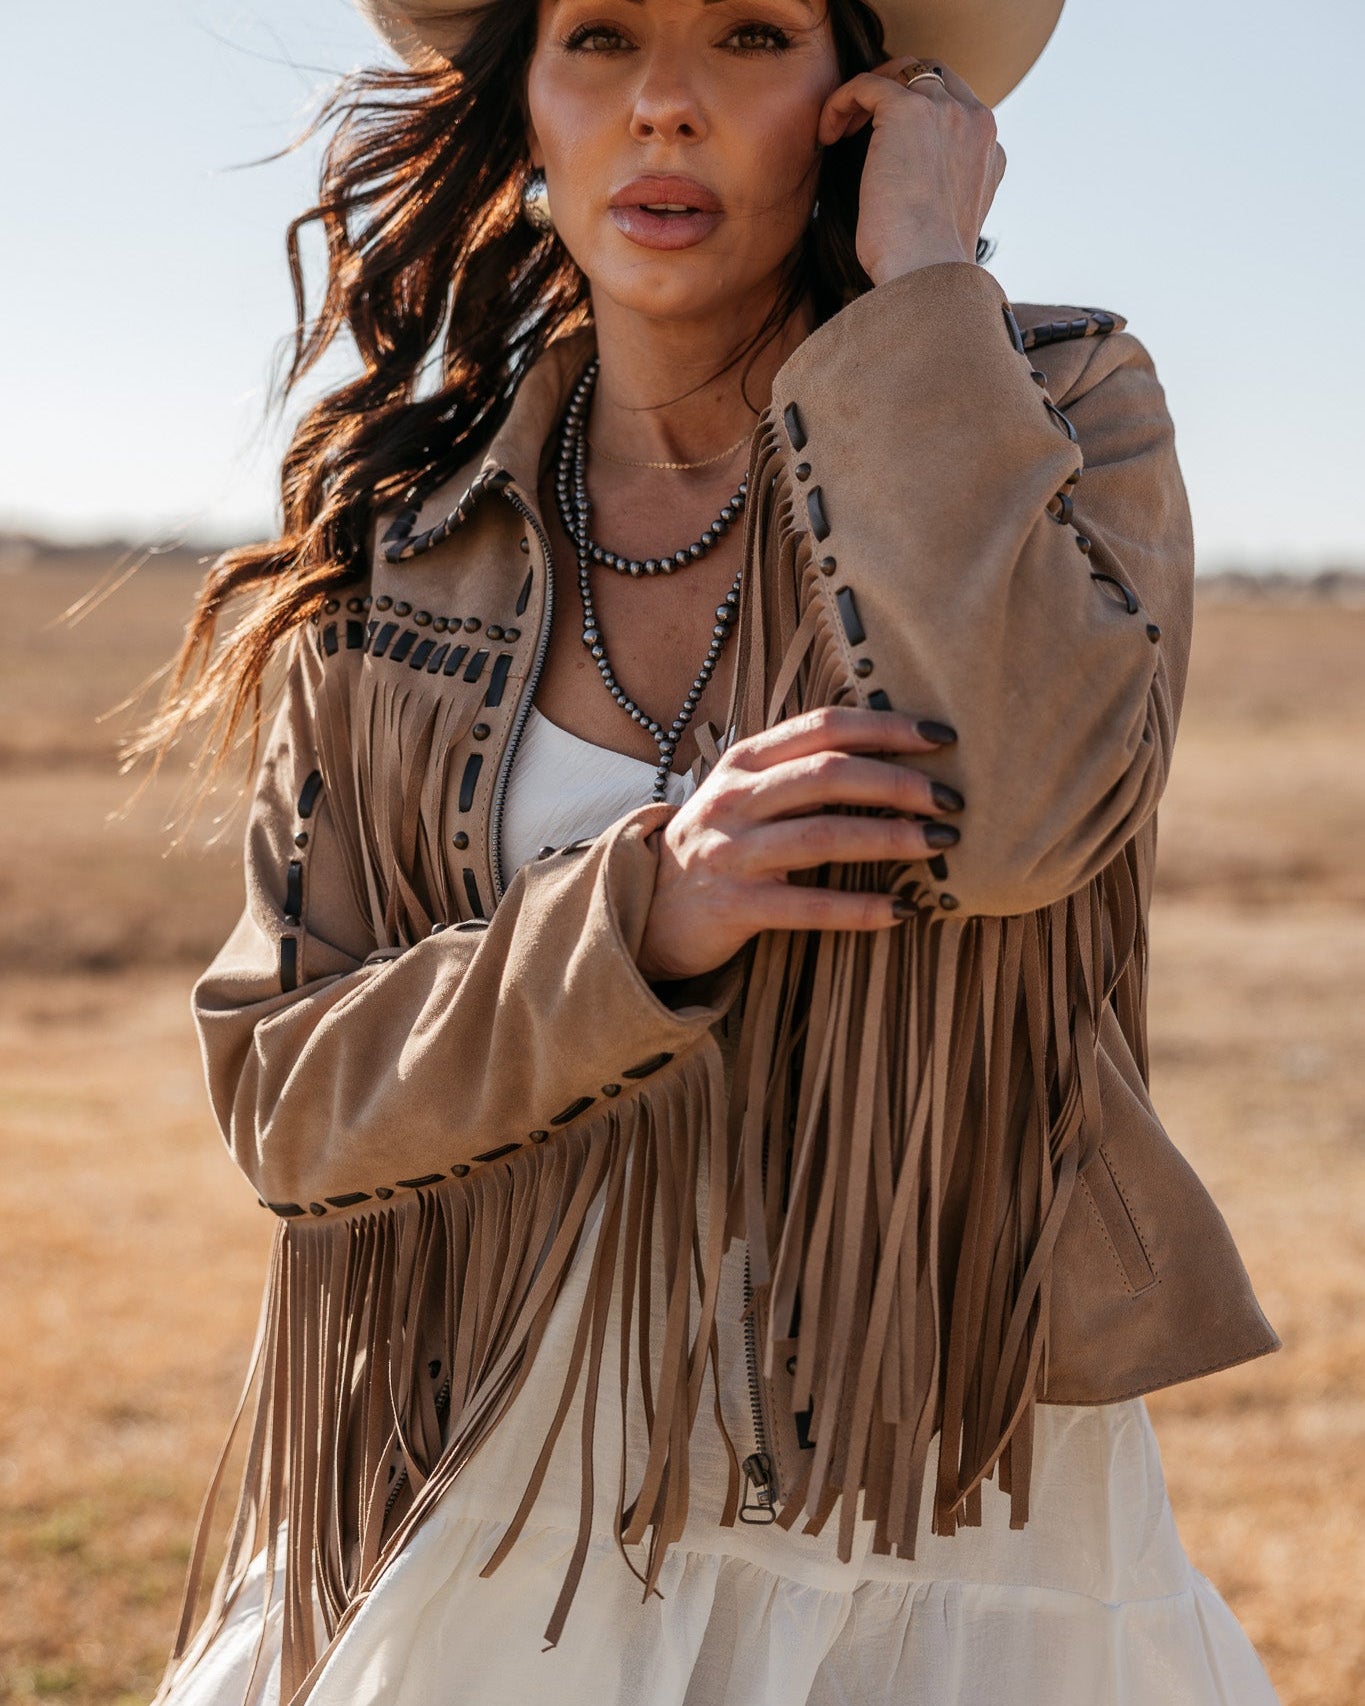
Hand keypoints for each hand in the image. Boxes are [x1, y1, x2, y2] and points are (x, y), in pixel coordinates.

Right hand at [637, 707, 963, 982]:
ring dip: (890, 838)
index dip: (885, 727)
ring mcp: (732, 852)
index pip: (823, 727)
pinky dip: (860, 908)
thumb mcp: (745, 794)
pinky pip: (807, 905)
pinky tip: (902, 910)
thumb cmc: (718, 846)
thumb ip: (799, 772)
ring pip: (822, 836)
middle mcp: (735, 800)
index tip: (940, 736)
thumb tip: (891, 756)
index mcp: (744, 762)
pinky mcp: (734, 905)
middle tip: (951, 799)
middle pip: (828, 775)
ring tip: (939, 845)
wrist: (647, 910)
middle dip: (898, 782)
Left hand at [817, 58, 1006, 286]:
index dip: (919, 117)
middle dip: (895, 90)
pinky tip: (826, 135)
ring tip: (839, 130)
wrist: (926, 272)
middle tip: (860, 123)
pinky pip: (866, 84)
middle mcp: (976, 123)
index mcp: (990, 152)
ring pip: (901, 72)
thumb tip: (909, 197)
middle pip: (932, 77)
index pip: (957, 109)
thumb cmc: (925, 268)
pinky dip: (841, 101)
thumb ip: (943, 194)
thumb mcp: (947, 225)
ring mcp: (945, 112)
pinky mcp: (907, 111)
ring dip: (867, 95)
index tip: (886, 145)